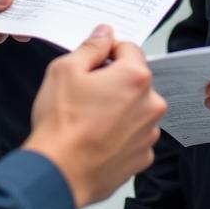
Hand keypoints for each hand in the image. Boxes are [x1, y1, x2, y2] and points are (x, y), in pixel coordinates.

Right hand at [24, 25, 166, 207]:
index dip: (106, 51)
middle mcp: (150, 105)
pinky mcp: (141, 158)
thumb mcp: (66, 69)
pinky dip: (118, 133)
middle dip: (112, 80)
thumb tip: (104, 34)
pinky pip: (132, 134)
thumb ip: (91, 47)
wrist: (59, 173)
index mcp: (135, 78)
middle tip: (84, 92)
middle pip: (133, 79)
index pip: (128, 48)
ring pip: (134, 107)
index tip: (91, 63)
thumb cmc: (61, 124)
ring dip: (117, 107)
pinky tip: (95, 137)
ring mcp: (148, 134)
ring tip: (87, 118)